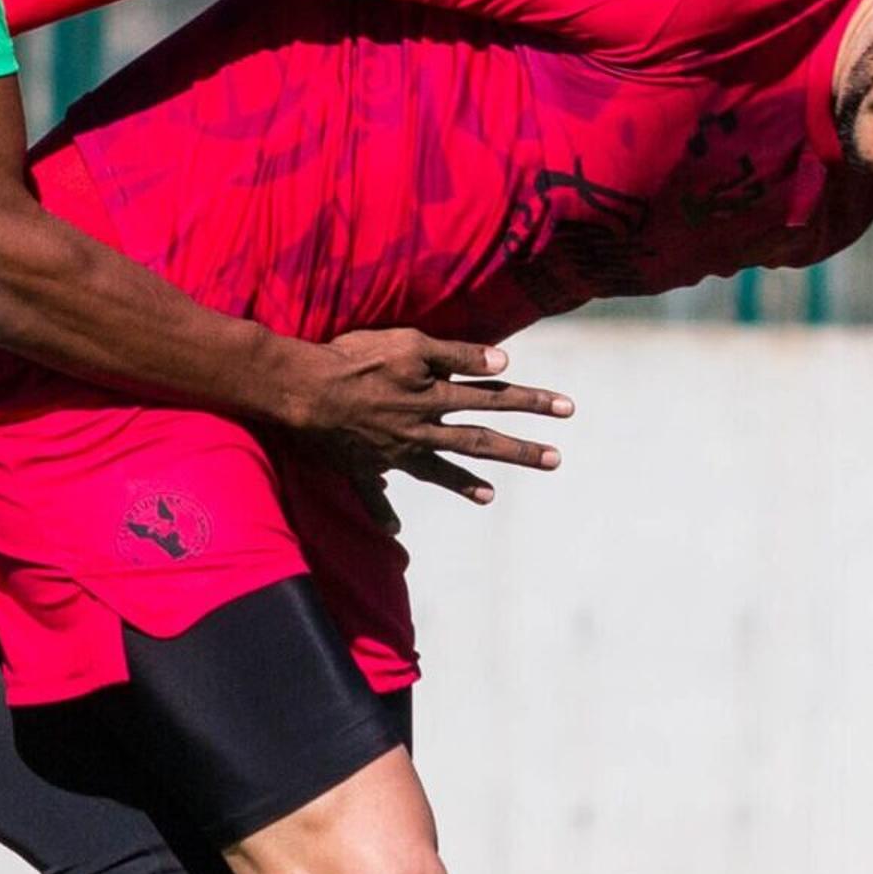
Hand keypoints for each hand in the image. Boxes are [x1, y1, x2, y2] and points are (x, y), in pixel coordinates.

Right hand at [280, 329, 569, 504]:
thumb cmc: (355, 359)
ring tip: (491, 497)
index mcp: (435, 399)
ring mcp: (392, 452)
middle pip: (479, 441)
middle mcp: (421, 430)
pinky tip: (395, 529)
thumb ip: (456, 355)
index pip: (494, 397)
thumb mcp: (410, 344)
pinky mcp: (359, 463)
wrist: (303, 391)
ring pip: (435, 470)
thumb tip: (503, 362)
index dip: (532, 401)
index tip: (568, 408)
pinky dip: (384, 512)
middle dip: (520, 451)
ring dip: (465, 484)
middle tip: (556, 461)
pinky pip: (373, 494)